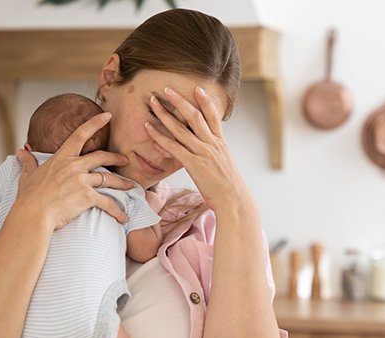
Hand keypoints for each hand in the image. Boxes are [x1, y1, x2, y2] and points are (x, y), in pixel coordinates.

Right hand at [12, 112, 134, 229]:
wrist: (32, 214)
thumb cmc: (29, 197)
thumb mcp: (27, 176)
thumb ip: (28, 162)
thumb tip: (20, 152)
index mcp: (61, 158)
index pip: (80, 134)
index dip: (95, 123)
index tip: (108, 115)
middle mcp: (74, 166)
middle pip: (102, 157)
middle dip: (117, 158)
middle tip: (126, 160)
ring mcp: (82, 180)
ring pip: (109, 179)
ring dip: (122, 183)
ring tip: (131, 186)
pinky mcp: (87, 196)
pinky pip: (108, 203)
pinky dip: (117, 210)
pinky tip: (123, 216)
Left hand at [144, 86, 253, 214]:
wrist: (234, 201)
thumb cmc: (229, 188)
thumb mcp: (224, 166)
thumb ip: (214, 155)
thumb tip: (206, 152)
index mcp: (221, 144)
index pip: (213, 117)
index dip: (205, 101)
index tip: (197, 88)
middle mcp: (212, 145)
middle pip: (194, 116)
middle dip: (180, 101)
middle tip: (167, 89)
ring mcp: (203, 153)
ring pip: (181, 128)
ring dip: (165, 113)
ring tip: (154, 102)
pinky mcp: (194, 164)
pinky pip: (173, 147)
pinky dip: (160, 136)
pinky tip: (149, 128)